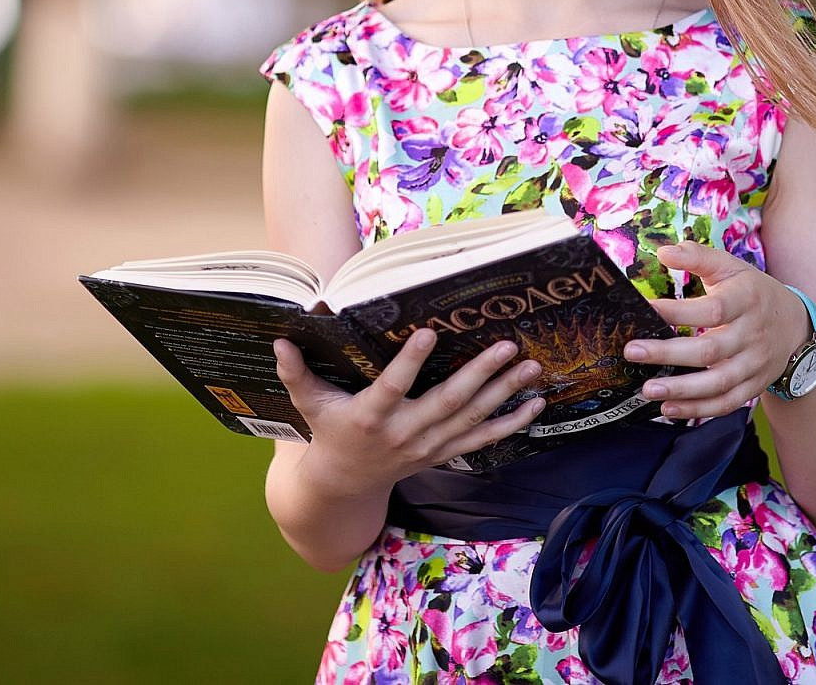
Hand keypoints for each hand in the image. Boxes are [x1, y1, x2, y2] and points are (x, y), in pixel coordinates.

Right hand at [272, 329, 545, 495]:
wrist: (345, 483)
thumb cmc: (328, 431)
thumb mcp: (308, 403)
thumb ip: (295, 372)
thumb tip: (279, 340)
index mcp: (371, 416)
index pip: (393, 387)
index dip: (411, 362)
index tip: (429, 333)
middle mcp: (404, 433)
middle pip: (448, 402)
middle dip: (481, 374)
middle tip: (508, 346)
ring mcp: (429, 446)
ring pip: (472, 419)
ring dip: (505, 393)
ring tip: (531, 367)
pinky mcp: (444, 452)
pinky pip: (483, 439)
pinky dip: (512, 423)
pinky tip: (536, 404)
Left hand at [622, 240, 811, 419]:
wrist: (795, 325)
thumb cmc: (752, 292)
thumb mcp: (731, 267)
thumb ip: (697, 256)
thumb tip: (663, 251)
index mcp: (746, 299)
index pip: (712, 310)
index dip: (678, 311)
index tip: (645, 310)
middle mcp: (753, 334)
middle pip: (710, 350)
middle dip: (668, 353)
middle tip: (632, 351)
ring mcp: (754, 364)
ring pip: (718, 383)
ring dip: (681, 389)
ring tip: (648, 388)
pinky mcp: (754, 386)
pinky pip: (726, 402)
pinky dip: (698, 409)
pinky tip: (668, 408)